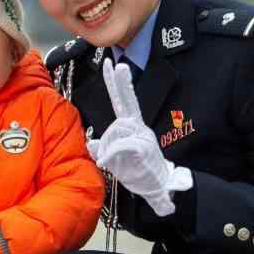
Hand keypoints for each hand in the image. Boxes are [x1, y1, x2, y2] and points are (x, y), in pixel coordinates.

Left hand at [88, 59, 191, 216]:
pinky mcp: (143, 148)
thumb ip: (105, 149)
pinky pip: (121, 144)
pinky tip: (106, 162)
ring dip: (107, 145)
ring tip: (108, 161)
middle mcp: (139, 127)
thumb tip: (92, 143)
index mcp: (133, 127)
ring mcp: (143, 136)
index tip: (112, 64)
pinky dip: (110, 153)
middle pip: (127, 102)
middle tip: (118, 65)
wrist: (160, 189)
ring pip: (116, 129)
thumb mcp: (117, 160)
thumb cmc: (139, 174)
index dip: (117, 83)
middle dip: (122, 82)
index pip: (123, 101)